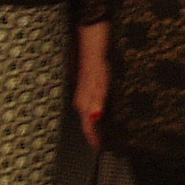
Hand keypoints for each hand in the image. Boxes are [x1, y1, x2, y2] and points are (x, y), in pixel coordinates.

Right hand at [73, 30, 108, 148]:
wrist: (92, 36)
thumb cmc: (97, 57)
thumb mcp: (99, 79)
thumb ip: (96, 99)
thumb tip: (94, 118)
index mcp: (84, 98)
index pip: (87, 124)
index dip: (93, 138)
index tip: (98, 149)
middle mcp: (82, 96)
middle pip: (86, 121)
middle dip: (93, 133)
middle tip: (100, 144)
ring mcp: (85, 89)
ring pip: (88, 112)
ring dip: (94, 123)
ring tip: (101, 133)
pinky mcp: (90, 82)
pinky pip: (91, 102)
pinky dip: (96, 111)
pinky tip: (101, 111)